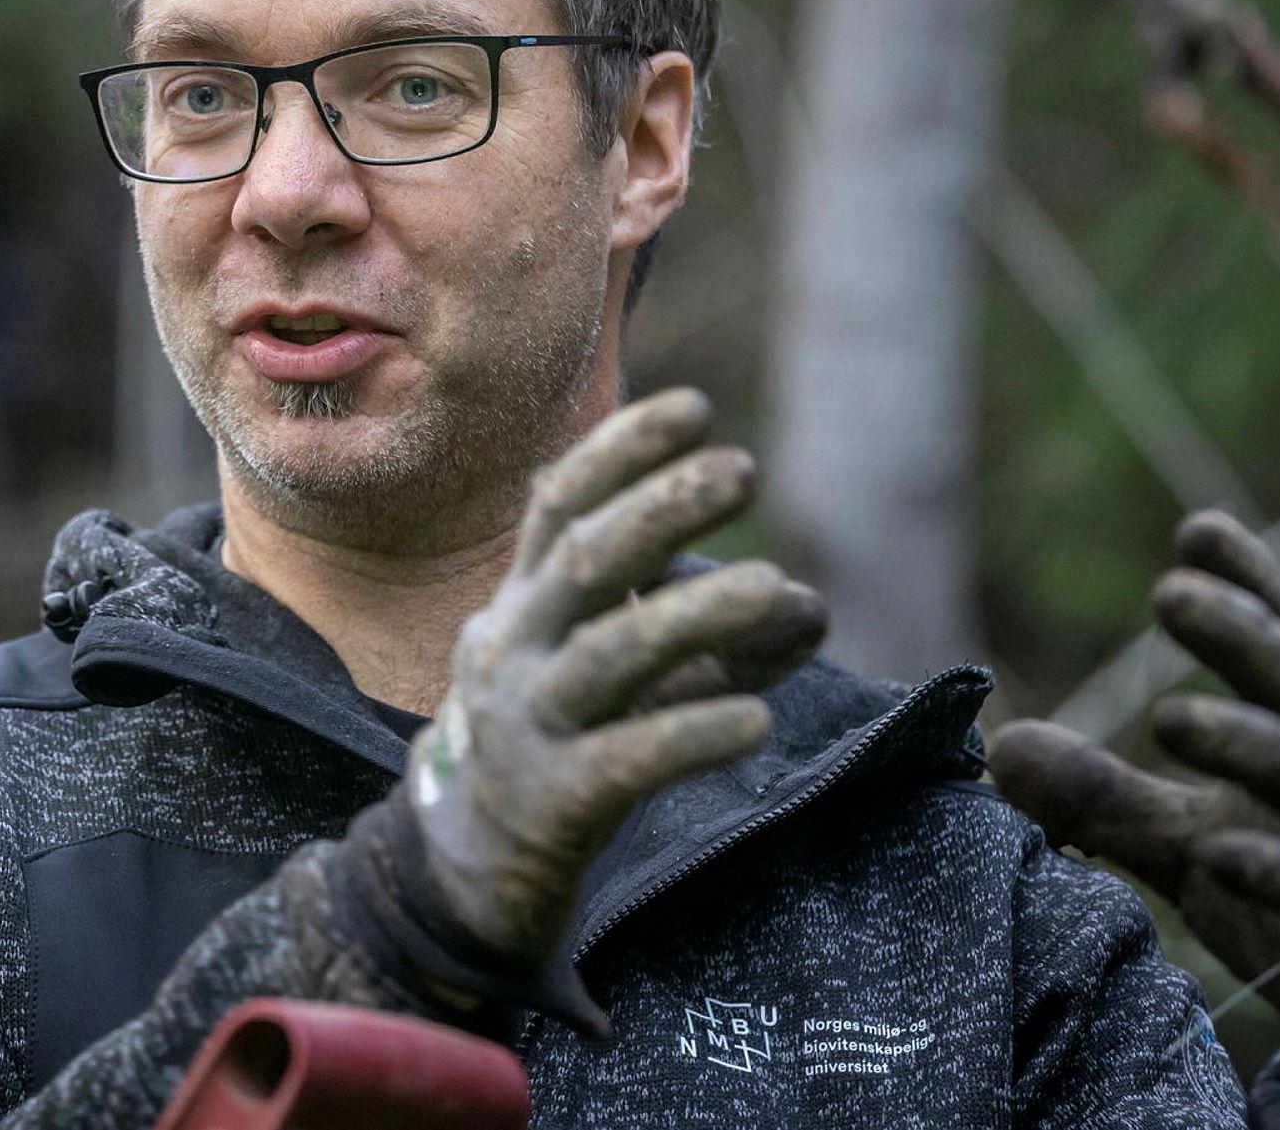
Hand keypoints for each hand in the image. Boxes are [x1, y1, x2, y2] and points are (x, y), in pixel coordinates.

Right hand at [403, 388, 825, 988]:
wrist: (468, 874)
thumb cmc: (563, 745)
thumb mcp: (620, 675)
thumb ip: (711, 635)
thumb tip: (812, 604)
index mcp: (522, 601)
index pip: (559, 504)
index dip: (622, 450)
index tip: (693, 406)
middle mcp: (513, 649)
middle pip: (581, 563)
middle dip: (661, 508)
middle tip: (743, 468)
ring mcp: (525, 726)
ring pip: (608, 656)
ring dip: (693, 614)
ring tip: (774, 586)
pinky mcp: (552, 804)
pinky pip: (624, 761)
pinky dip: (689, 734)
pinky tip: (755, 719)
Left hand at [989, 509, 1279, 1109]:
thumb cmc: (1275, 880)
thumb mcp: (1179, 835)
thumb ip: (1101, 793)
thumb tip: (998, 746)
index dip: (1252, 584)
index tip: (1199, 529)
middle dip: (1243, 636)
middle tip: (1169, 593)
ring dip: (1249, 743)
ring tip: (1172, 717)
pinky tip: (1221, 854)